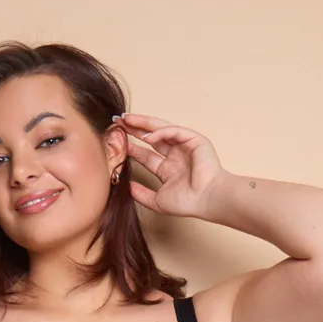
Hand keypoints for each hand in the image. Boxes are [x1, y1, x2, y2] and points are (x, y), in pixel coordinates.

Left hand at [114, 112, 228, 218]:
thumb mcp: (157, 201)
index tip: (116, 143)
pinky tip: (146, 137)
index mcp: (168, 170)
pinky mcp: (194, 140)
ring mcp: (184, 146)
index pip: (146, 155)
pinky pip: (174, 131)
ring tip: (126, 119)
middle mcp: (175, 156)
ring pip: (161, 130)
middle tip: (117, 123)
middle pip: (151, 139)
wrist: (206, 199)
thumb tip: (126, 187)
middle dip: (134, 130)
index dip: (131, 148)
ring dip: (143, 124)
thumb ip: (141, 194)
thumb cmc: (187, 202)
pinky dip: (160, 132)